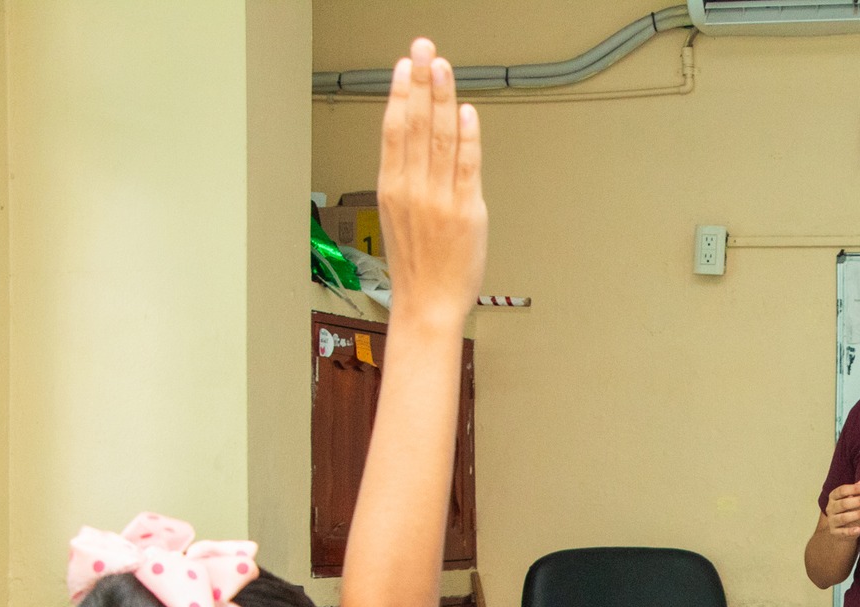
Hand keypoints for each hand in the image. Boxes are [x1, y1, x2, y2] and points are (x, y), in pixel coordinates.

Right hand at [377, 39, 486, 323]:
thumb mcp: (399, 214)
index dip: (400, 92)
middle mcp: (413, 189)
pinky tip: (467, 112)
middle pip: (417, 124)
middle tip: (425, 50)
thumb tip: (420, 141)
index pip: (394, 128)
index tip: (405, 65)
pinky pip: (467, 166)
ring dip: (443, 98)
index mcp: (392, 188)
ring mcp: (440, 199)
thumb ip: (409, 177)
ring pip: (441, 137)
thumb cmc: (416, 266)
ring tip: (444, 69)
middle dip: (421, 82)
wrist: (427, 304)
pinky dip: (468, 137)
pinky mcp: (466, 212)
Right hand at [822, 482, 859, 539]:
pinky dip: (850, 531)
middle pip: (843, 503)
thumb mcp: (854, 500)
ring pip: (843, 518)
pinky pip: (842, 532)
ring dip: (858, 514)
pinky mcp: (834, 532)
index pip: (842, 490)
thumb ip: (857, 493)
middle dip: (859, 501)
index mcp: (833, 497)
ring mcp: (832, 521)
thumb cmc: (849, 511)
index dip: (854, 489)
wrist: (842, 529)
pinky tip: (859, 530)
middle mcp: (830, 508)